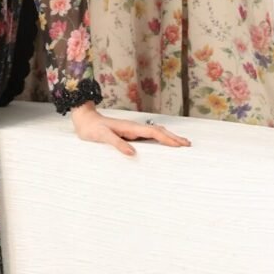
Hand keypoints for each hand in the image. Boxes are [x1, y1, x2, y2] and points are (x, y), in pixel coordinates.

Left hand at [70, 102, 190, 155]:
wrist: (85, 120)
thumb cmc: (92, 129)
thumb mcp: (103, 137)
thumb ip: (117, 144)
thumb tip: (133, 153)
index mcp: (130, 128)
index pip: (153, 132)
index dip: (167, 138)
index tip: (179, 145)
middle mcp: (134, 128)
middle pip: (158, 131)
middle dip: (173, 137)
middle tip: (188, 144)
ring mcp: (132, 130)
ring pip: (155, 133)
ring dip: (168, 137)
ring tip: (181, 143)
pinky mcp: (129, 134)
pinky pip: (148, 136)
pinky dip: (159, 139)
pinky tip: (162, 143)